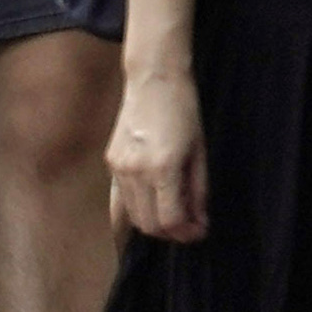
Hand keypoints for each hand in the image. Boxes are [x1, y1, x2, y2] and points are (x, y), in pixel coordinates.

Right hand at [107, 65, 207, 242]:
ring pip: (133, 216)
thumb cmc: (184, 110)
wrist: (154, 78)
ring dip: (154, 222)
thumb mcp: (199, 152)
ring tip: (174, 212)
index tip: (200, 230)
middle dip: (171, 233)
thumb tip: (199, 222)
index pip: (170, 220)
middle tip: (189, 225)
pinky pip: (121, 199)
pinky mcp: (111, 162)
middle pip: (148, 225)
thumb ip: (197, 192)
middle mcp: (135, 172)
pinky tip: (154, 201)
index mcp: (162, 168)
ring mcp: (119, 168)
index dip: (187, 232)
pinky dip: (139, 208)